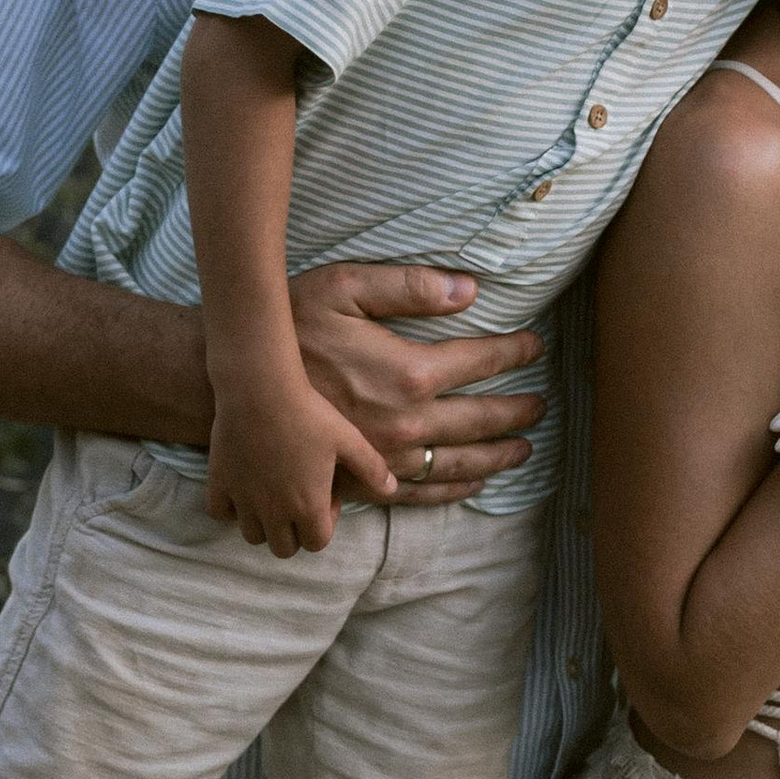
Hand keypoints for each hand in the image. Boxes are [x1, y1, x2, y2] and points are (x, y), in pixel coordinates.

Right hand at [205, 367, 400, 554]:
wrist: (260, 388)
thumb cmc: (309, 413)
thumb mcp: (348, 439)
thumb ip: (371, 468)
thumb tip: (392, 489)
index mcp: (308, 506)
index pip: (316, 543)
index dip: (325, 523)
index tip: (325, 493)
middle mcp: (273, 511)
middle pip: (284, 549)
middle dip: (295, 531)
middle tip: (299, 497)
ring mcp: (243, 499)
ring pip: (252, 536)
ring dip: (265, 524)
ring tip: (273, 492)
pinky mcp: (219, 483)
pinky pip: (220, 514)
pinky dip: (231, 509)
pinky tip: (244, 486)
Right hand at [290, 262, 547, 508]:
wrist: (238, 388)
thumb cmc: (289, 329)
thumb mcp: (344, 288)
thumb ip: (410, 286)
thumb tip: (470, 289)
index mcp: (408, 372)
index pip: (480, 362)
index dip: (513, 352)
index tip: (534, 347)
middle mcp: (406, 422)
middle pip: (480, 419)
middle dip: (515, 412)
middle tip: (540, 408)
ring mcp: (387, 458)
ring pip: (459, 462)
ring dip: (496, 456)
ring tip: (522, 452)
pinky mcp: (365, 482)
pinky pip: (422, 492)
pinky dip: (455, 488)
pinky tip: (473, 483)